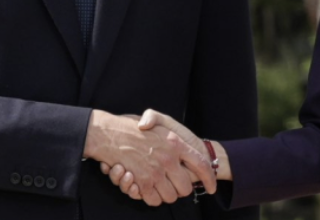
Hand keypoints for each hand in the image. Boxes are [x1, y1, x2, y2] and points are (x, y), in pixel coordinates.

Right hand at [84, 110, 210, 205]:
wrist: (108, 133)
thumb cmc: (131, 126)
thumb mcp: (156, 120)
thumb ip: (174, 136)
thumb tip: (185, 149)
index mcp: (176, 143)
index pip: (201, 164)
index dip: (209, 178)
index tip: (211, 187)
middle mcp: (169, 158)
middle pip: (185, 187)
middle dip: (180, 190)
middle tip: (173, 185)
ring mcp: (155, 172)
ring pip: (170, 196)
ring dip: (164, 194)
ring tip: (157, 185)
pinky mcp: (142, 182)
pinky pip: (153, 199)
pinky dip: (150, 198)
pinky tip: (144, 188)